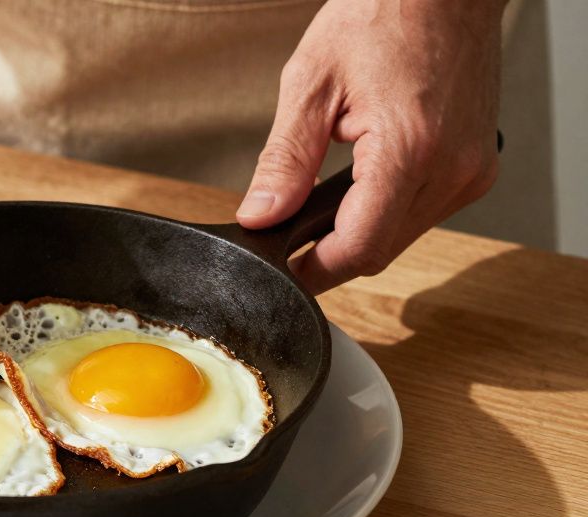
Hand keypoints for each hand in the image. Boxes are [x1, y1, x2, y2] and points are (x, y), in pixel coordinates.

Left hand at [236, 0, 503, 293]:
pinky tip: (362, 187)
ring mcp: (471, 169)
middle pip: (380, 251)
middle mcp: (451, 168)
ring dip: (360, 233)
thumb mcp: (311, 84)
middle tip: (289, 242)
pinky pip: (424, 213)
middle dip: (331, 254)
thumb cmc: (384, 14)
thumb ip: (284, 161)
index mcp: (410, 149)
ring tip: (323, 205)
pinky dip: (388, 211)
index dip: (314, 269)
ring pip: (402, 238)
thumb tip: (260, 215)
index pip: (359, 247)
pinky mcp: (476, 166)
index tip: (283, 271)